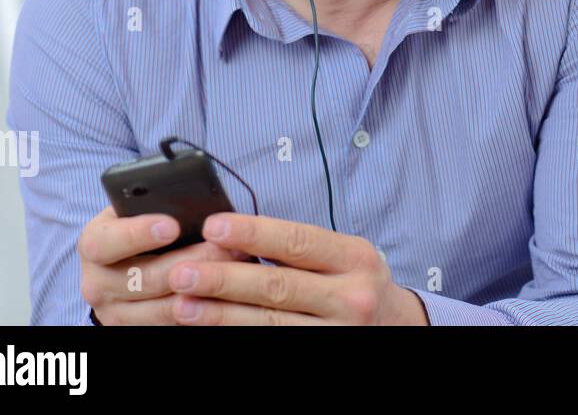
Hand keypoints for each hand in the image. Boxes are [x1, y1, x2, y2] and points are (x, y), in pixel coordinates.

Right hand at [78, 206, 247, 324]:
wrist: (130, 262)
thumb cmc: (145, 226)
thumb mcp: (142, 210)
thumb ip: (161, 207)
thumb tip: (199, 207)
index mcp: (94, 243)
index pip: (106, 242)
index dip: (138, 234)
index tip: (172, 226)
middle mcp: (96, 282)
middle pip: (143, 278)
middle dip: (190, 261)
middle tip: (224, 247)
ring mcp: (113, 311)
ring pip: (161, 307)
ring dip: (202, 289)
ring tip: (234, 269)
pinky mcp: (132, 330)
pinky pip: (171, 325)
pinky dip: (199, 311)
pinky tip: (223, 296)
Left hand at [162, 212, 427, 324]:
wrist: (396, 326)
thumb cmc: (358, 282)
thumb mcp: (345, 256)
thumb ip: (300, 249)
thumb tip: (233, 236)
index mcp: (356, 257)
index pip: (298, 241)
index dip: (253, 233)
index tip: (213, 226)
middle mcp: (351, 296)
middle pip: (278, 285)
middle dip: (225, 278)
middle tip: (182, 271)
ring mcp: (338, 331)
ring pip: (270, 322)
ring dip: (221, 314)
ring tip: (183, 305)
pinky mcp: (322, 351)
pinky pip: (274, 343)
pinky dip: (239, 335)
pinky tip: (211, 329)